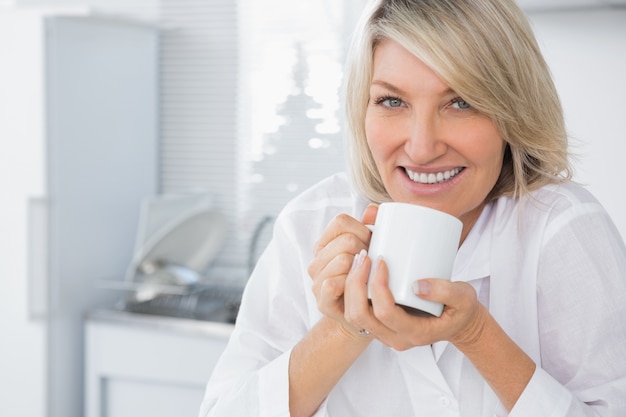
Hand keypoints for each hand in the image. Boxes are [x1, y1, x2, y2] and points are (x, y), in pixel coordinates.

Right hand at [307, 205, 377, 334]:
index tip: (373, 243)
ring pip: (342, 260)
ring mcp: (317, 281)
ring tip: (369, 277)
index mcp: (325, 244)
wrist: (365, 316)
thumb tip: (374, 209)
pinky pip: (334, 283)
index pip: (340, 221)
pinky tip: (361, 289)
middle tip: (374, 264)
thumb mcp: (370, 250)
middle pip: (346, 241)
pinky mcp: (322, 301)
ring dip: (362, 269)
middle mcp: (317, 261)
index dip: (362, 228)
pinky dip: (349, 284)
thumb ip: (370, 227)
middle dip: (367, 250)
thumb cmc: (368, 280)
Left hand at [344, 255, 486, 349]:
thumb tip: (416, 285)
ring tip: (359, 259)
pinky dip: (352, 290)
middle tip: (364, 256)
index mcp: (415, 333)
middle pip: (360, 316)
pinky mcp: (380, 324)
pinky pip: (356, 311)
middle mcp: (395, 337)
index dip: (378, 286)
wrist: (459, 323)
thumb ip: (447, 291)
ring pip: (354, 315)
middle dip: (356, 284)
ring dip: (350, 286)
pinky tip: (357, 268)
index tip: (381, 261)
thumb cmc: (461, 310)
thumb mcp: (464, 298)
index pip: (385, 313)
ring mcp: (385, 333)